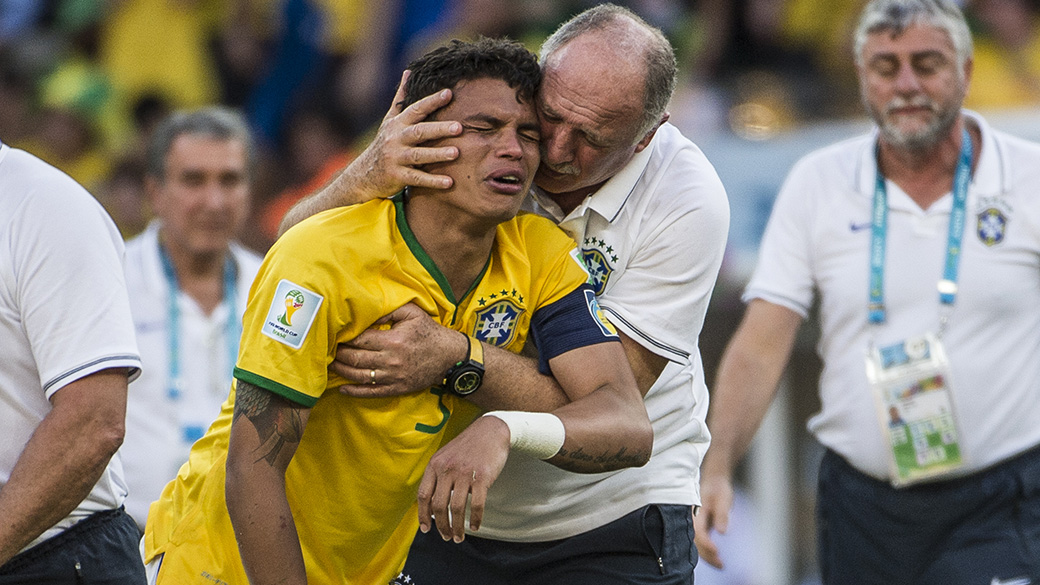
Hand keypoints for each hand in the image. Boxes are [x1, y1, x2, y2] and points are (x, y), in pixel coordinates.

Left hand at [334, 303, 465, 396]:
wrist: (450, 357)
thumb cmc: (429, 332)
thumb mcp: (412, 313)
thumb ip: (389, 310)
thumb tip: (367, 312)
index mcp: (392, 340)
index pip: (360, 340)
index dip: (345, 338)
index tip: (335, 334)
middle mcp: (390, 361)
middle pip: (356, 359)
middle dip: (339, 354)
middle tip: (329, 349)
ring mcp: (392, 377)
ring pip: (359, 376)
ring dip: (342, 371)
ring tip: (331, 365)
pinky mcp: (396, 388)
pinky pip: (371, 393)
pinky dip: (354, 392)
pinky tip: (342, 389)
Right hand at [351, 70, 461, 196]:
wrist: (364, 173)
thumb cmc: (385, 143)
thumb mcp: (390, 120)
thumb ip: (401, 98)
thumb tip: (408, 71)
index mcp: (398, 123)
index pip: (416, 109)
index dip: (432, 101)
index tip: (449, 93)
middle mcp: (396, 138)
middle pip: (419, 131)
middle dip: (439, 129)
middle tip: (459, 127)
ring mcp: (395, 158)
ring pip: (418, 155)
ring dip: (437, 154)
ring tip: (456, 153)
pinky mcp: (397, 176)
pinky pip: (417, 178)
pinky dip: (432, 181)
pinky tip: (449, 182)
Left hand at [416, 415, 509, 541]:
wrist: (491, 430)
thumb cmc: (467, 447)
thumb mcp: (446, 456)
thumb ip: (437, 476)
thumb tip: (430, 505)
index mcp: (435, 464)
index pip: (423, 496)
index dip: (422, 516)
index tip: (426, 530)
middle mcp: (447, 469)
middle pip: (438, 506)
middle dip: (441, 526)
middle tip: (446, 537)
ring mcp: (464, 473)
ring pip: (456, 508)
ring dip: (457, 527)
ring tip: (459, 537)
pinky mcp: (482, 476)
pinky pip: (476, 504)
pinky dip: (475, 519)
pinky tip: (475, 526)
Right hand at [693, 473, 733, 568]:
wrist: (714, 480)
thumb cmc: (717, 488)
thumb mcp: (722, 499)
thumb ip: (722, 515)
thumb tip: (722, 531)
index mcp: (694, 512)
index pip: (698, 532)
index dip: (706, 544)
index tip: (717, 552)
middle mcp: (691, 519)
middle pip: (695, 541)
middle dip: (707, 555)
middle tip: (720, 564)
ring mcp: (694, 523)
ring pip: (696, 543)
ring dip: (707, 555)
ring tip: (720, 565)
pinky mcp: (699, 525)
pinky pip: (699, 540)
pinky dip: (706, 550)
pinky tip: (715, 557)